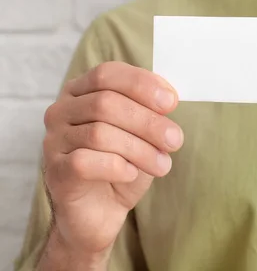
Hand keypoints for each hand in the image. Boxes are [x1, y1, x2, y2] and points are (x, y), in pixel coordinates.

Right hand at [42, 62, 182, 257]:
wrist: (101, 211)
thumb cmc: (123, 164)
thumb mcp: (143, 133)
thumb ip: (151, 111)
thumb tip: (168, 97)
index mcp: (82, 91)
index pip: (108, 74)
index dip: (141, 84)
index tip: (172, 102)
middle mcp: (61, 111)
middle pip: (106, 104)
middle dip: (148, 122)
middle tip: (175, 140)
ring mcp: (53, 141)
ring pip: (99, 134)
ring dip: (140, 149)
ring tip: (162, 164)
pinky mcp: (55, 171)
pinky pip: (85, 162)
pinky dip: (116, 167)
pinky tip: (131, 173)